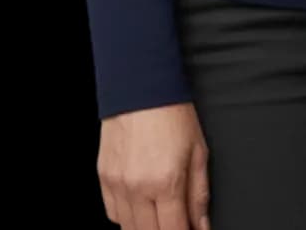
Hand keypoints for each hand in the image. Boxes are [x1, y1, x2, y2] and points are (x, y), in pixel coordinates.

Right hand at [98, 102, 209, 229]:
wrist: (140, 89)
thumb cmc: (174, 115)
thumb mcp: (199, 151)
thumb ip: (199, 194)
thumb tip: (202, 225)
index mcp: (166, 182)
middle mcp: (138, 189)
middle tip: (178, 223)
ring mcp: (117, 187)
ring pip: (129, 229)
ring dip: (147, 229)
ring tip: (162, 217)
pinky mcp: (103, 180)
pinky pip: (114, 214)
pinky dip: (128, 218)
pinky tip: (142, 207)